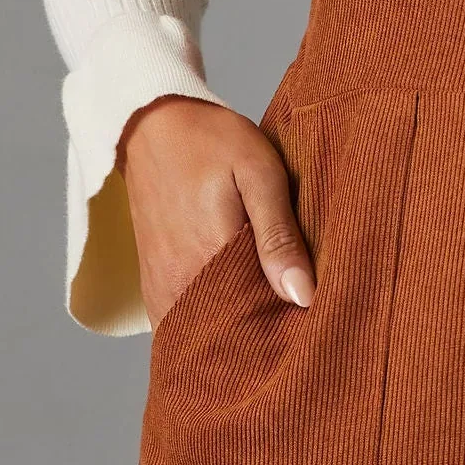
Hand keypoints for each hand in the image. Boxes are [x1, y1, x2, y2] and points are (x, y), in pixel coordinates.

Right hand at [118, 96, 315, 329]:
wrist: (151, 125)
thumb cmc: (211, 142)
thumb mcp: (259, 173)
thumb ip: (279, 235)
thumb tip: (303, 295)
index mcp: (211, 258)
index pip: (257, 323)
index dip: (288, 330)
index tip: (313, 328)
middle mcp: (179, 283)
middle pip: (229, 336)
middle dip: (263, 340)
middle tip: (297, 331)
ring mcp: (161, 287)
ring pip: (203, 335)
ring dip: (235, 335)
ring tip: (268, 327)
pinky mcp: (153, 284)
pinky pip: (180, 325)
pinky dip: (207, 328)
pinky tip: (234, 318)